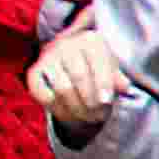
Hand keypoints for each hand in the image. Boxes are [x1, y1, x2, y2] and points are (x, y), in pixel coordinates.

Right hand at [26, 14, 121, 133]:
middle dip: (92, 101)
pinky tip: (71, 116)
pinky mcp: (33, 72)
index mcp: (90, 40)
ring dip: (77, 108)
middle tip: (100, 116)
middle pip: (79, 77)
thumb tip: (124, 87)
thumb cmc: (98, 65)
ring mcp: (47, 57)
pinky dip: (60, 110)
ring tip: (89, 118)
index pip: (97, 62)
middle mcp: (66, 44)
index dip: (103, 83)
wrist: (71, 59)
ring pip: (63, 89)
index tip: (107, 101)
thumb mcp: (112, 68)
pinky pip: (45, 96)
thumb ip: (119, 77)